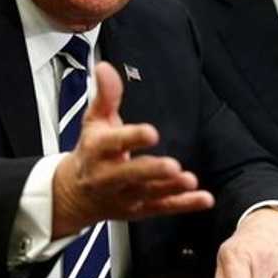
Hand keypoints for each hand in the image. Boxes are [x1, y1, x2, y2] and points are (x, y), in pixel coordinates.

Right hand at [52, 61, 213, 236]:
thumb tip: (105, 67)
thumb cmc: (90, 153)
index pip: (113, 143)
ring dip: (170, 188)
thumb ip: (105, 96)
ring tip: (189, 180)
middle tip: (172, 165)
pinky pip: (164, 208)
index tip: (151, 132)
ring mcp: (125, 196)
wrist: (74, 195)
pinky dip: (185, 204)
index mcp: (97, 151)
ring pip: (149, 193)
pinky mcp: (140, 209)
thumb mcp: (94, 121)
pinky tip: (203, 198)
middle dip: (150, 171)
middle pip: (130, 175)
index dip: (131, 138)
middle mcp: (109, 177)